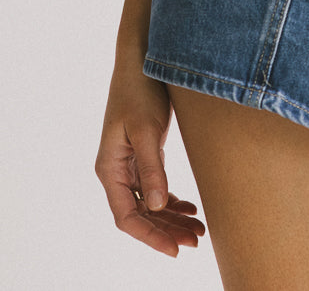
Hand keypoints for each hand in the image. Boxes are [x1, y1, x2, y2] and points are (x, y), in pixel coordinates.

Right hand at [95, 62, 205, 256]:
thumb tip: (160, 205)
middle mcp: (116, 171)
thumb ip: (153, 168)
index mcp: (109, 169)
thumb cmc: (140, 90)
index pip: (127, 217)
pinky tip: (190, 208)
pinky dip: (172, 199)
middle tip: (196, 241)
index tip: (175, 249)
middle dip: (166, 231)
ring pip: (150, 203)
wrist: (142, 59)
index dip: (150, 236)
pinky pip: (156, 187)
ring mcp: (129, 163)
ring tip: (199, 230)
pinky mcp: (143, 153)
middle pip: (140, 214)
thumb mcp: (147, 130)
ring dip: (172, 218)